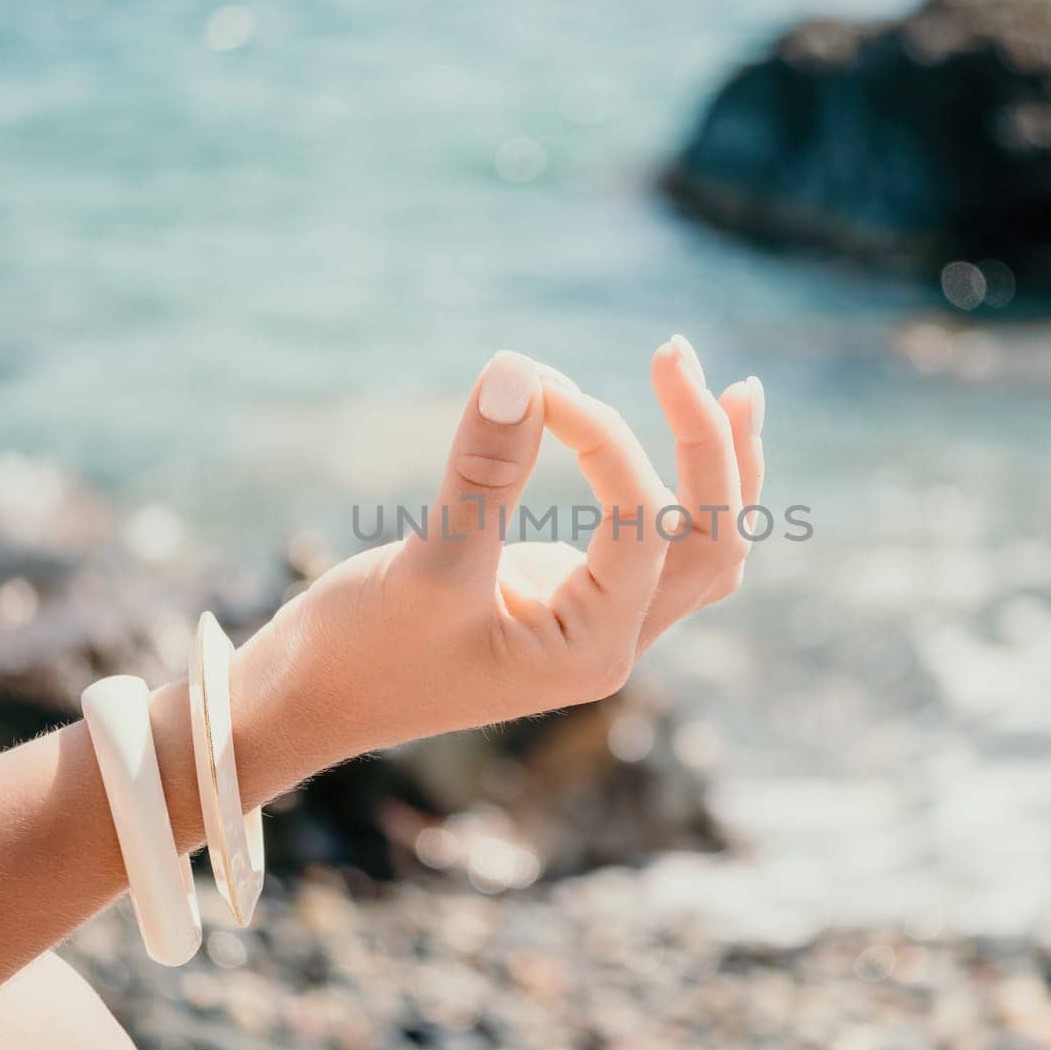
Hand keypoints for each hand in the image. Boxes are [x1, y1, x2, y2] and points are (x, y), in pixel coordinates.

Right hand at [231, 345, 764, 795]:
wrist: (314, 698)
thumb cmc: (362, 650)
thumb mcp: (425, 562)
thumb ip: (481, 471)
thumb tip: (521, 368)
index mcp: (593, 651)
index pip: (642, 526)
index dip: (603, 439)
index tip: (532, 384)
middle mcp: (614, 641)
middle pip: (712, 542)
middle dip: (708, 446)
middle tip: (673, 351)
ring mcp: (601, 621)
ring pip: (702, 548)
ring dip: (722, 470)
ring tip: (736, 389)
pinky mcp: (573, 595)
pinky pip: (660, 544)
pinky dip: (681, 488)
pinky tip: (682, 436)